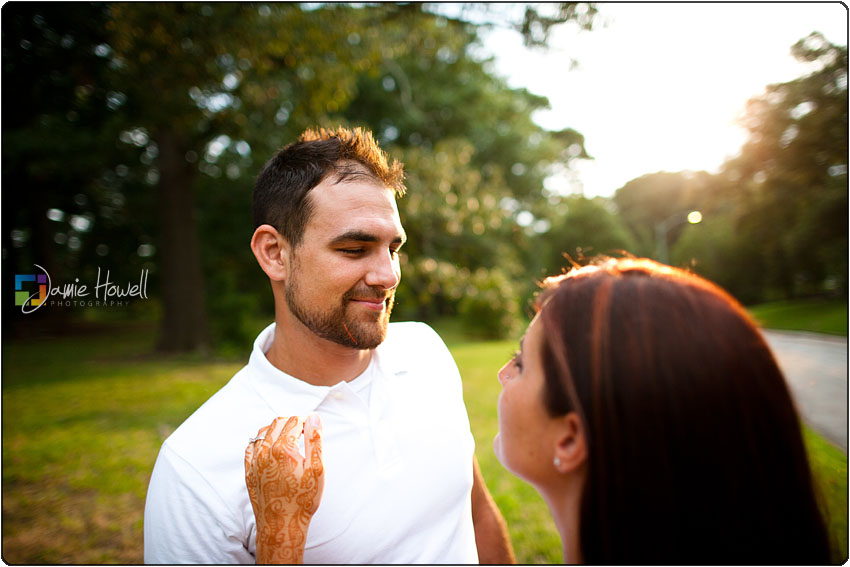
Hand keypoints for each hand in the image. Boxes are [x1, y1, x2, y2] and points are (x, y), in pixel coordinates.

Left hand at [245, 414, 323, 563]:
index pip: (294, 421)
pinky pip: (251, 447)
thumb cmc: (303, 499)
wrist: (282, 525)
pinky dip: (261, 442)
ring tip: (289, 440)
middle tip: (303, 433)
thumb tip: (314, 417)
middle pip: (278, 423)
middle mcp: (265, 451)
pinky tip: (270, 448)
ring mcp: (254, 461)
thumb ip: (315, 440)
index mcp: (283, 448)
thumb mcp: (317, 469)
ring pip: (262, 432)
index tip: (312, 428)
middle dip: (291, 423)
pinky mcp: (248, 471)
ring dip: (276, 430)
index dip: (306, 421)